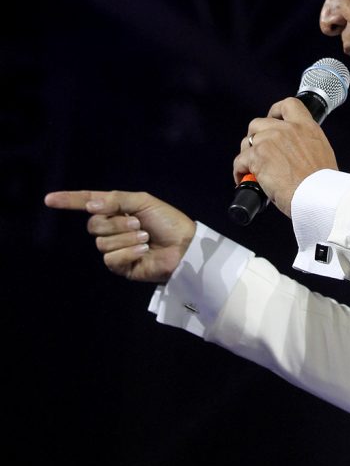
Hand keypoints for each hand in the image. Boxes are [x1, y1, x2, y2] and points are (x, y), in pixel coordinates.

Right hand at [44, 189, 195, 283]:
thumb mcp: (143, 202)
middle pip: (93, 225)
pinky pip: (111, 258)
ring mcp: (116, 248)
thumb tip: (90, 205)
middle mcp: (113, 228)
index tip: (49, 199)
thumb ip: (116, 200)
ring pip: (102, 242)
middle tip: (139, 224)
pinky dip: (128, 252)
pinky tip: (144, 251)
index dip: (69, 201)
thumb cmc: (168, 222)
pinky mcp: (121, 266)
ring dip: (126, 238)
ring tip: (146, 238)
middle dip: (115, 223)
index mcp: (117, 208)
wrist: (184, 246)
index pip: (88, 202)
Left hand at [233, 97, 337, 216]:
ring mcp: (270, 140)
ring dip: (247, 154)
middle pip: (259, 123)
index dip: (275, 111)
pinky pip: (240, 160)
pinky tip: (244, 179)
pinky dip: (239, 171)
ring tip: (250, 168)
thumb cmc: (323, 184)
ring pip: (247, 141)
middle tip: (258, 151)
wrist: (318, 196)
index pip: (288, 105)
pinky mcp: (258, 156)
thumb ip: (307, 146)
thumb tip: (296, 155)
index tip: (272, 119)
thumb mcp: (322, 154)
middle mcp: (287, 129)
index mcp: (307, 127)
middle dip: (255, 136)